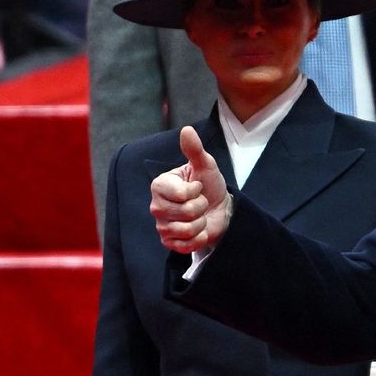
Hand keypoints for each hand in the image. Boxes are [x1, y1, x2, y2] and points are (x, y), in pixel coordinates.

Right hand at [150, 126, 231, 253]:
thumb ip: (195, 150)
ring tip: (200, 215)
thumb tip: (186, 130)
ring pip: (187, 229)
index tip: (197, 186)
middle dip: (201, 206)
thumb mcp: (206, 165)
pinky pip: (186, 245)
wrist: (219, 209)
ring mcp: (161, 226)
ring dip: (201, 223)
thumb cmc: (209, 185)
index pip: (181, 194)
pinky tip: (198, 230)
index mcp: (160, 185)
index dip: (196, 191)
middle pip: (186, 212)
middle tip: (200, 202)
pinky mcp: (168, 243)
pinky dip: (198, 238)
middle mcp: (156, 206)